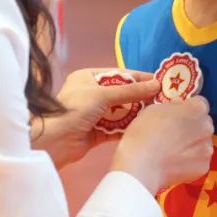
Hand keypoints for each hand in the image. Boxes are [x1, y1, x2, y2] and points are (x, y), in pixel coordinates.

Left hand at [31, 68, 160, 167]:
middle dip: (139, 97)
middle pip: (120, 93)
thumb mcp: (102, 95)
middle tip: (162, 98)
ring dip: (135, 113)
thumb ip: (130, 91)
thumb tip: (156, 84)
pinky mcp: (96, 132)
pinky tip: (144, 127)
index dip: (138, 77)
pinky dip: (128, 128)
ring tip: (157, 112)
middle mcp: (90, 94)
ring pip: (120, 111)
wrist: (54, 141)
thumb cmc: (74, 109)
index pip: (118, 75)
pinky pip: (116, 128)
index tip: (158, 80)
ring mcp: (93, 114)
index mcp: (87, 78)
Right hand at [111, 95, 213, 194]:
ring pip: (202, 143)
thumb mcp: (154, 109)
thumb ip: (172, 106)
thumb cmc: (145, 133)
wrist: (142, 165)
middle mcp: (207, 127)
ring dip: (192, 145)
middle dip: (192, 127)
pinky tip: (175, 163)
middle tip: (174, 134)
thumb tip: (178, 106)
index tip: (177, 115)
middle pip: (203, 123)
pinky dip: (190, 161)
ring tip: (173, 151)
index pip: (200, 103)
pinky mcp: (203, 167)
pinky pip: (199, 161)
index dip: (188, 108)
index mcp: (197, 109)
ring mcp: (207, 149)